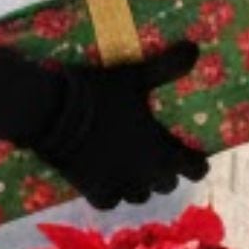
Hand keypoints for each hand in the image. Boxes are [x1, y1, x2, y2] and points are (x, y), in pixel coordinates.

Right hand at [28, 42, 209, 209]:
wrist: (53, 112)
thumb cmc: (99, 93)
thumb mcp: (135, 76)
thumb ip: (166, 66)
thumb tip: (195, 47)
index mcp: (162, 151)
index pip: (195, 169)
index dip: (195, 162)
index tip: (191, 154)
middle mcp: (145, 176)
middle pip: (167, 184)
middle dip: (165, 171)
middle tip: (156, 154)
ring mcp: (119, 186)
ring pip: (140, 196)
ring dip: (139, 185)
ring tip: (132, 169)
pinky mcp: (93, 192)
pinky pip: (110, 201)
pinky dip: (111, 193)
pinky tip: (106, 181)